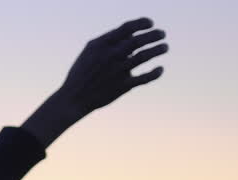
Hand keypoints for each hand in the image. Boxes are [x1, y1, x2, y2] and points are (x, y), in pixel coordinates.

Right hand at [21, 17, 168, 147]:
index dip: (142, 23)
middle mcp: (110, 56)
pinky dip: (155, 73)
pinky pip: (144, 78)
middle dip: (154, 35)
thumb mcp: (90, 52)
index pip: (127, 28)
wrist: (73, 98)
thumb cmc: (82, 72)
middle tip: (162, 34)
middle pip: (139, 40)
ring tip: (165, 47)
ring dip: (158, 50)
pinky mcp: (122, 87)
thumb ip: (109, 41)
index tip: (151, 23)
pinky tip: (160, 69)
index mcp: (101, 45)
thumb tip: (133, 34)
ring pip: (144, 56)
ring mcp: (117, 71)